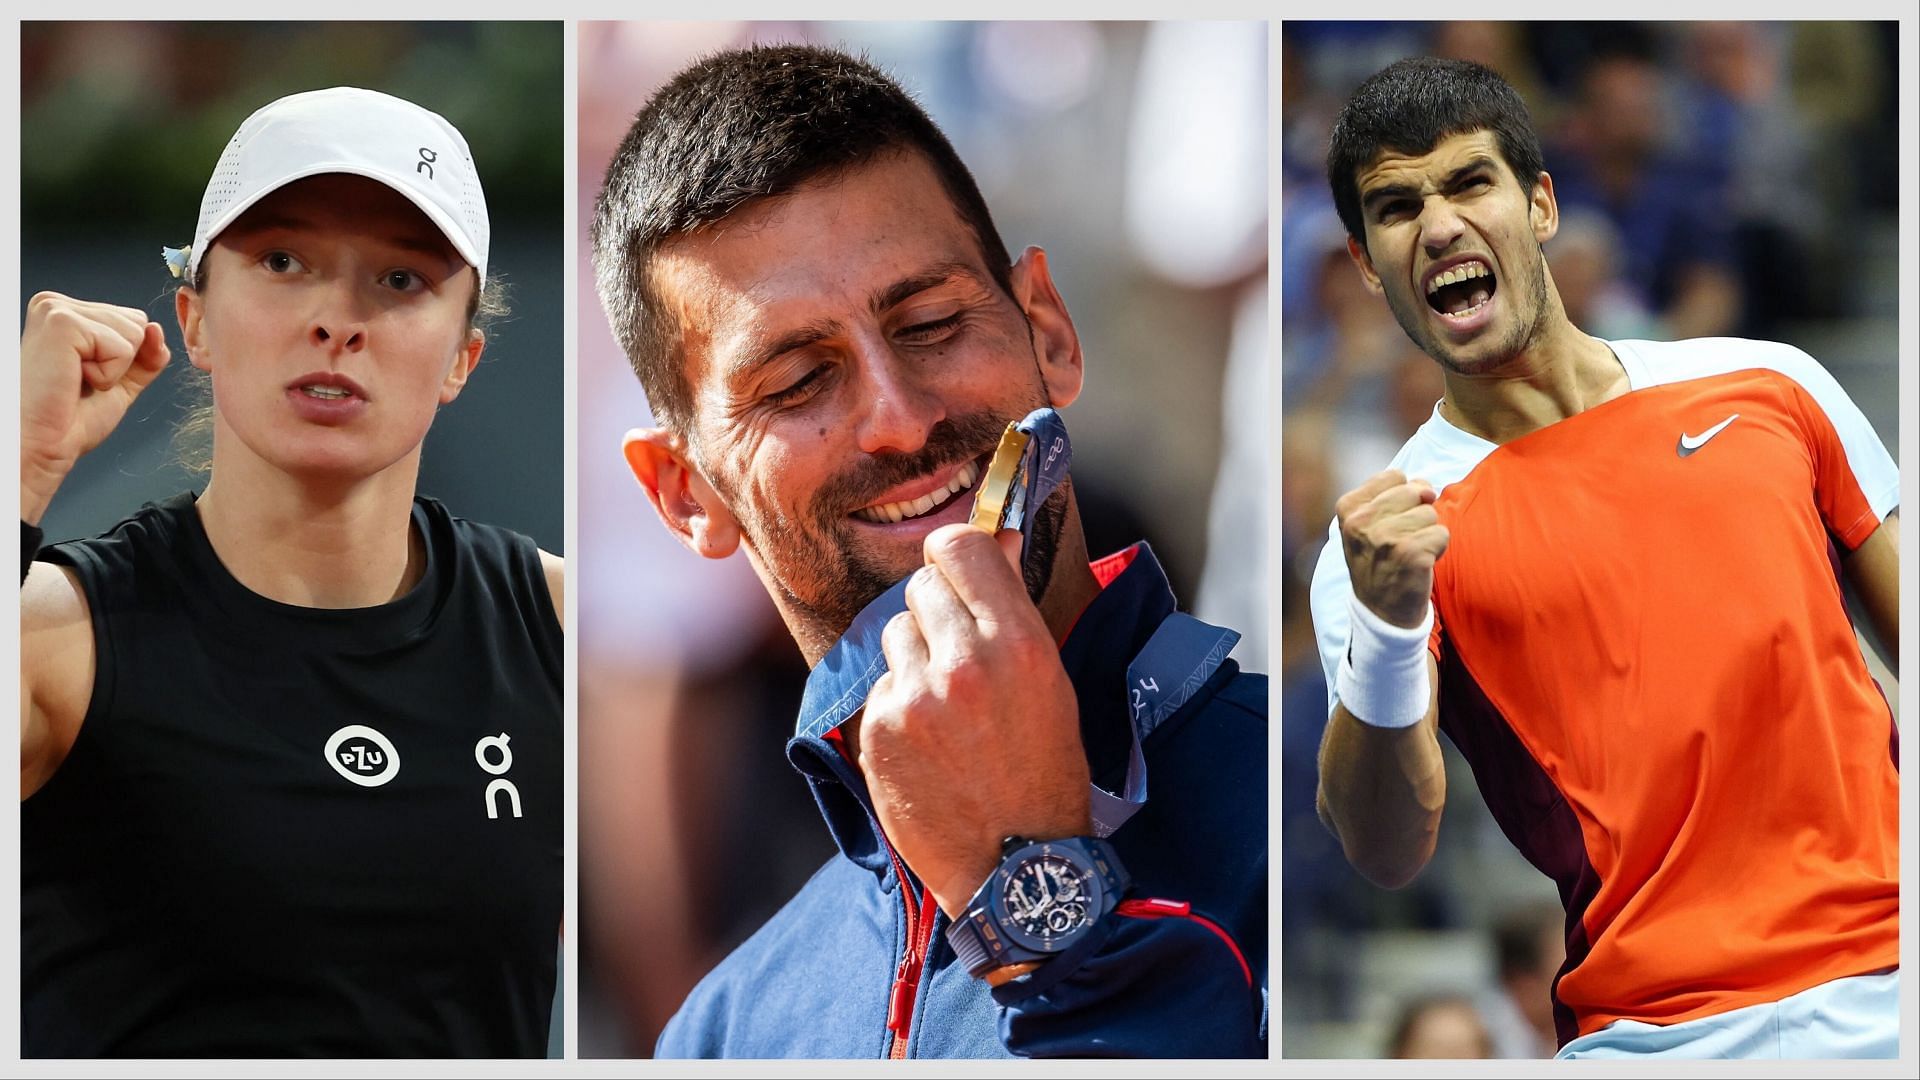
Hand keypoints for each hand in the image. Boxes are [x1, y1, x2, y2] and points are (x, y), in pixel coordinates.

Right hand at [19, 292, 171, 524]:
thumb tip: (156, 328)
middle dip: (122, 362)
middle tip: (81, 381)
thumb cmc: (68, 418)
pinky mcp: (62, 323)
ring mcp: (56, 309)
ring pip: (135, 332)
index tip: (87, 377)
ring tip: (76, 380)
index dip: (126, 358)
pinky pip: (122, 347)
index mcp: (66, 313)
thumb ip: (145, 355)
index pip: (133, 320)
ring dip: (114, 369)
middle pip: (137, 322)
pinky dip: (108, 374)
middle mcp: (56, 304)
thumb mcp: (121, 381)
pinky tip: (74, 380)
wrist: (41, 444)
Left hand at [857, 523, 1091, 918]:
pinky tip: (927, 744)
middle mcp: (962, 663)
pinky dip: (898, 707)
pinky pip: (880, 688)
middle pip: (920, 586)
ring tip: (947, 710)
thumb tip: (993, 538)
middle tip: (960, 658)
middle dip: (936, 612)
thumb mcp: (1049, 683)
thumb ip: (1011, 610)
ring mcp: (914, 698)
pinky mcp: (879, 731)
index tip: (958, 573)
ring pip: (894, 635)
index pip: (959, 546)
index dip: (954, 556)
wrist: (1017, 867)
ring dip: (914, 659)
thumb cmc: (1044, 772)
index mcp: (1018, 643)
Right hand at [1335, 469, 1449, 628]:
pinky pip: (1442, 534)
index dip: (1402, 498)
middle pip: (1415, 491)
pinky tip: (1419, 565)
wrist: (1381, 613)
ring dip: (1427, 534)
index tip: (1390, 523)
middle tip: (1401, 541)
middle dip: (1417, 514)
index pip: (1396, 476)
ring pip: (1430, 513)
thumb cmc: (1380, 562)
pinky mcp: (1410, 554)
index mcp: (1348, 507)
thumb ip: (1393, 495)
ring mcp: (1384, 538)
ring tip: (1409, 554)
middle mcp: (1361, 521)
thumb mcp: (1369, 525)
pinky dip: (1437, 550)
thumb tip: (1427, 488)